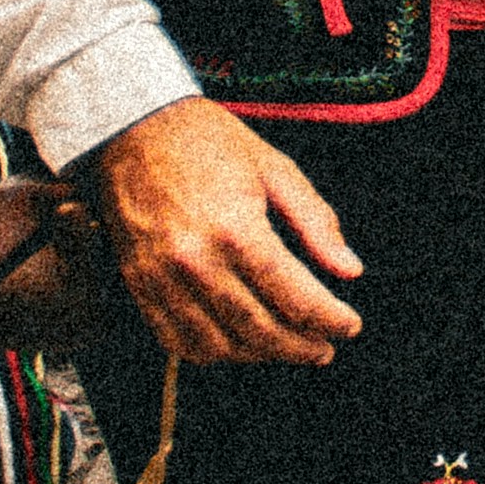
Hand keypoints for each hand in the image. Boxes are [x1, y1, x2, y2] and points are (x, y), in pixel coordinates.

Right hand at [98, 96, 364, 365]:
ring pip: (221, 346)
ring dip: (261, 355)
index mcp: (236, 228)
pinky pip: (179, 341)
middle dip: (301, 347)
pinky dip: (214, 352)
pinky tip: (239, 342)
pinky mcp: (140, 285)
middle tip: (325, 348)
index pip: (295, 298)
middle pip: (261, 331)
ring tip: (286, 346)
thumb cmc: (209, 142)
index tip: (349, 326)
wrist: (133, 128)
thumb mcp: (275, 169)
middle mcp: (197, 261)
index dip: (330, 320)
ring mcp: (162, 279)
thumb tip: (351, 270)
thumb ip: (316, 222)